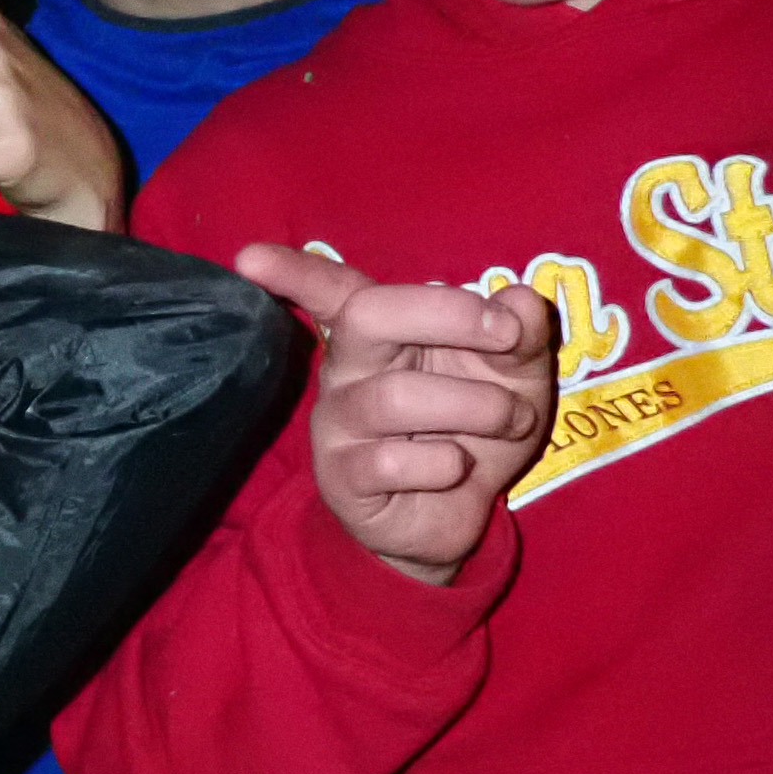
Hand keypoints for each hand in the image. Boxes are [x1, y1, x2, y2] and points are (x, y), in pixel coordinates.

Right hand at [238, 243, 554, 584]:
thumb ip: (521, 335)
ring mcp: (338, 424)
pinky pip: (392, 462)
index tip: (250, 259)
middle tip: (507, 337)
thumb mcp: (515, 375)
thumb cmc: (475, 428)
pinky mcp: (343, 480)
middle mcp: (347, 368)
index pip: (330, 289)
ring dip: (477, 405)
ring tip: (510, 420)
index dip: (291, 271)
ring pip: (394, 396)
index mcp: (380, 332)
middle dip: (449, 316)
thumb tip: (522, 303)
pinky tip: (456, 468)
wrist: (461, 514)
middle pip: (363, 317)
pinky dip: (445, 463)